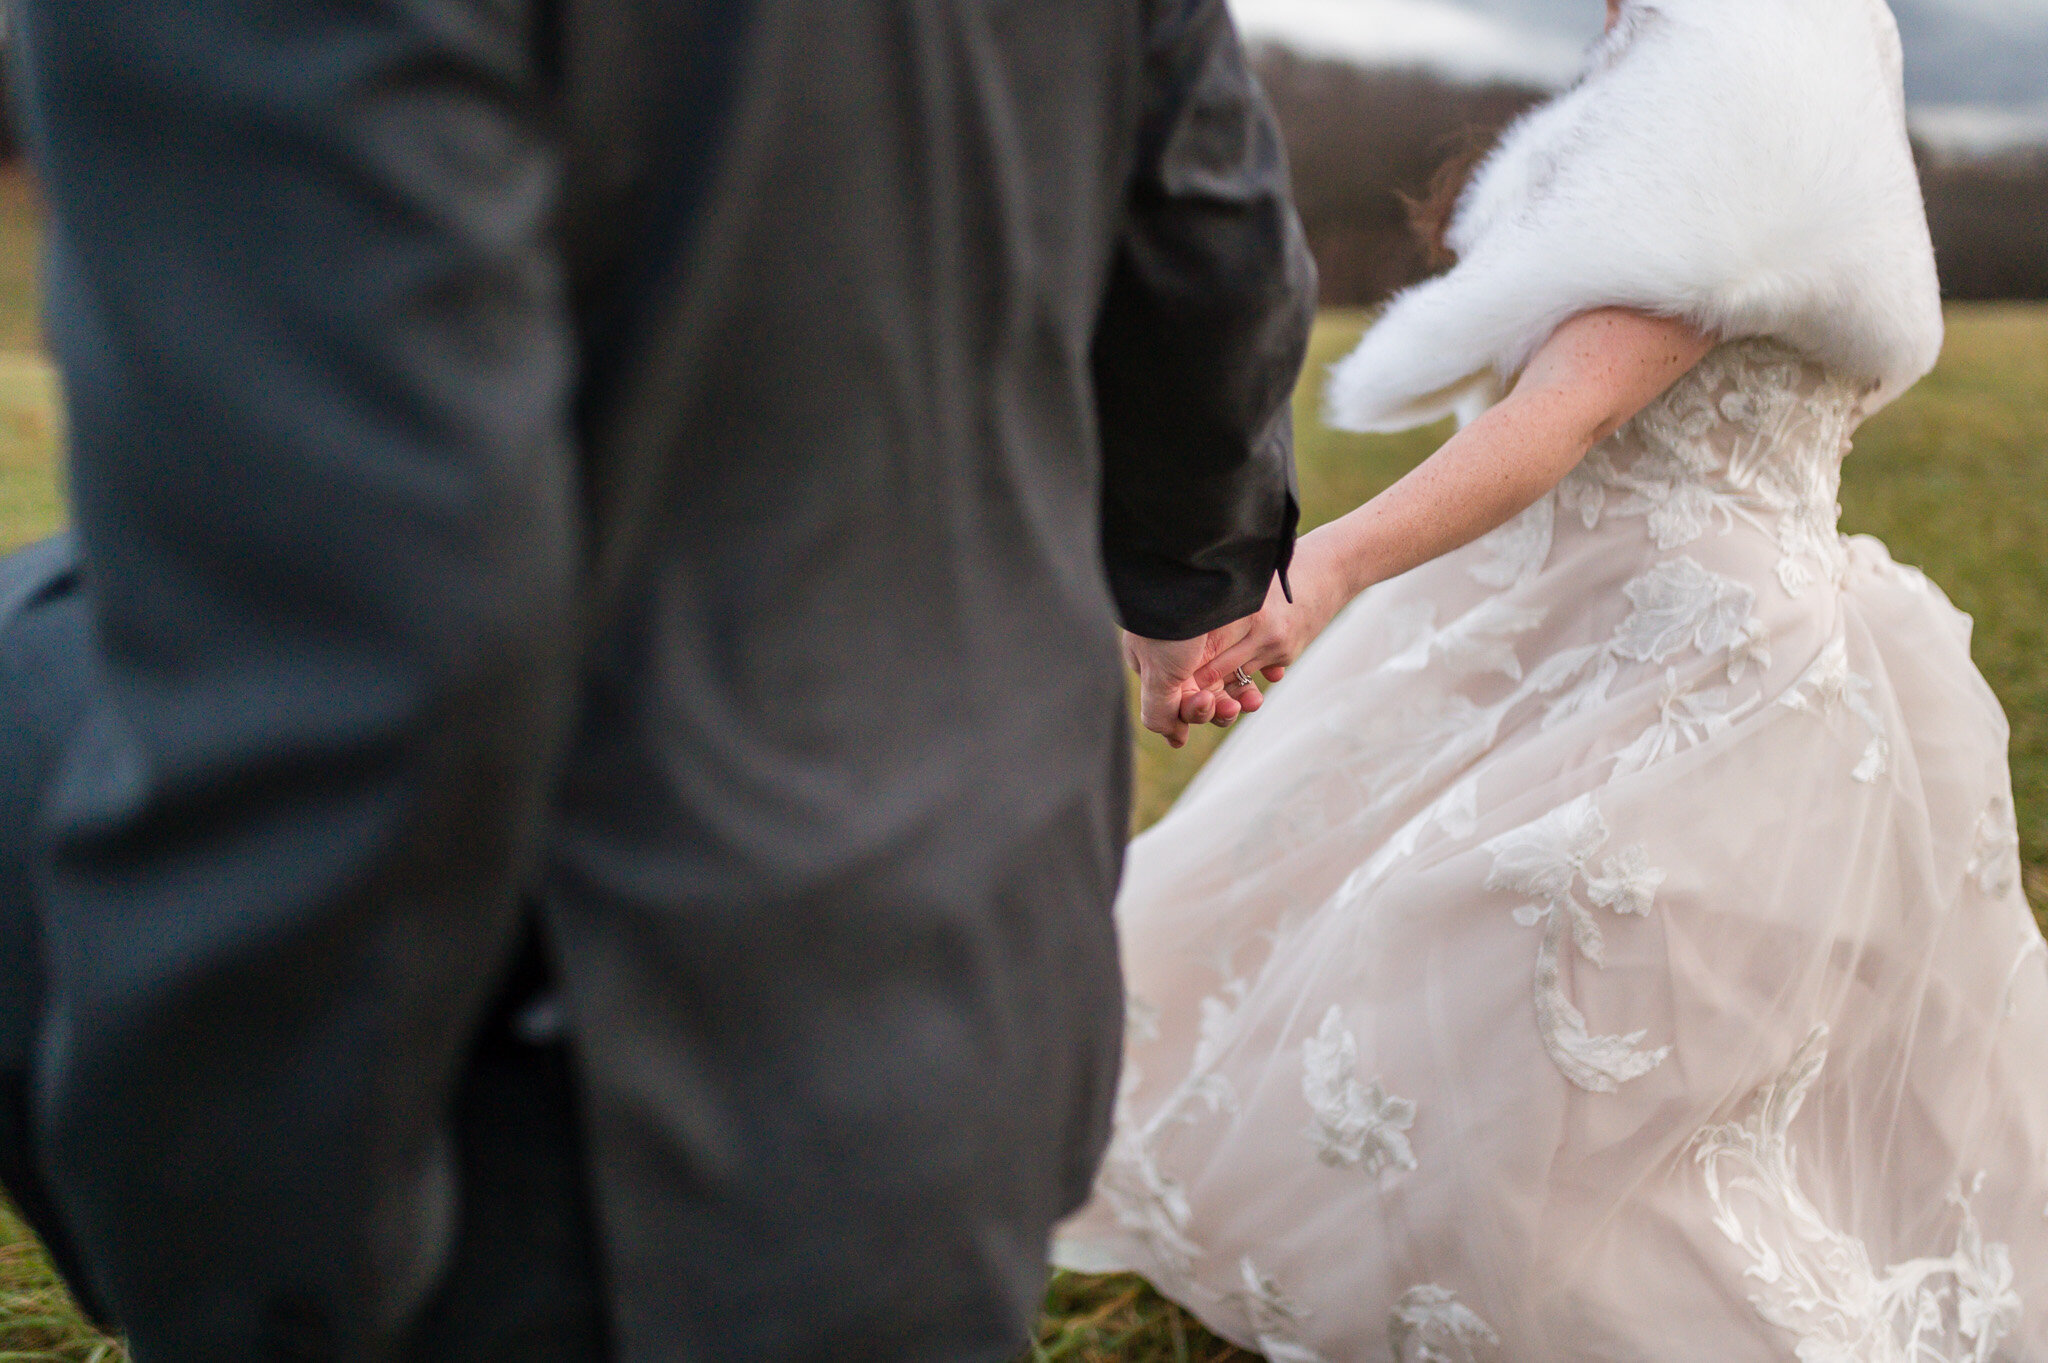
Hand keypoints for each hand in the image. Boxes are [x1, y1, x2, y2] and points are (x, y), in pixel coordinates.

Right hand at [1123, 628, 1264, 748]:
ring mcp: (1209, 642)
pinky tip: (1272, 675)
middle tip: (1233, 706)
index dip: (1195, 711)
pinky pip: (1254, 660)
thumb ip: (1159, 712)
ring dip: (1241, 697)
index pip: (1177, 703)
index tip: (1207, 703)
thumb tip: (1175, 739)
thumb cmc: (1172, 625)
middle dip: (1221, 708)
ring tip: (1252, 699)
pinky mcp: (1240, 628)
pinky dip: (1263, 671)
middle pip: (1204, 696)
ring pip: (1229, 683)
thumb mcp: (1158, 673)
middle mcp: (1181, 655)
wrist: (1199, 573)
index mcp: (1155, 663)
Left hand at [1187, 527, 1355, 698]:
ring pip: (1236, 676)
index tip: (1167, 666)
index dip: (1184, 660)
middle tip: (1175, 685)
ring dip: (1219, 681)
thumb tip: (1178, 621)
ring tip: (1200, 684)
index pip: (1205, 646)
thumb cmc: (1281, 567)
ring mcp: (1277, 646)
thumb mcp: (1248, 579)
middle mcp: (1261, 631)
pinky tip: (1233, 670)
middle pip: (1217, 669)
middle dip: (1196, 680)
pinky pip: (1257, 671)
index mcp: (1246, 609)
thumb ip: (1219, 602)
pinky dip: (1242, 672)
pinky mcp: (1288, 655)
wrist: (1333, 569)